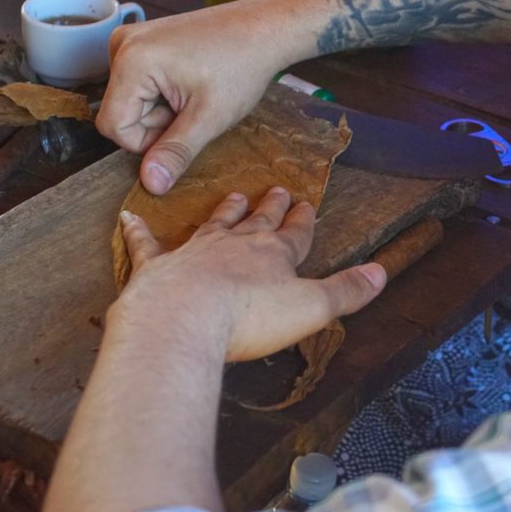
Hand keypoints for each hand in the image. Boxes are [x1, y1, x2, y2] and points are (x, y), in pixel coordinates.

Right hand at [96, 0, 314, 194]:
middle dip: (158, 122)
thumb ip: (175, 152)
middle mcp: (121, 45)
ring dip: (162, 109)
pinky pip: (139, 85)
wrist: (263, 30)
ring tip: (195, 92)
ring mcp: (130, 40)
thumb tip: (151, 185)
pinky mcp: (143, 42)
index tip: (183, 124)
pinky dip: (164, 93)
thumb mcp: (209, 118)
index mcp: (131, 60)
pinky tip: (190, 82)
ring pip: (131, 102)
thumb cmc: (241, 66)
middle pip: (122, 113)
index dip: (147, 141)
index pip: (113, 127)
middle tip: (194, 105)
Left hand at [113, 187, 386, 360]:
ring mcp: (195, 253)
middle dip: (270, 208)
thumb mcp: (312, 307)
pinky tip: (129, 219)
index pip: (295, 232)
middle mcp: (235, 246)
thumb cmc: (248, 317)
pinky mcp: (157, 268)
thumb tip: (381, 273)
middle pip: (258, 222)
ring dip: (226, 211)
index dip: (302, 220)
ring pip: (214, 225)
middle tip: (276, 190)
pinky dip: (139, 232)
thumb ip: (346, 291)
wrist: (182, 321)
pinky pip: (148, 245)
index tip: (306, 205)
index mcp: (274, 255)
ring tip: (236, 196)